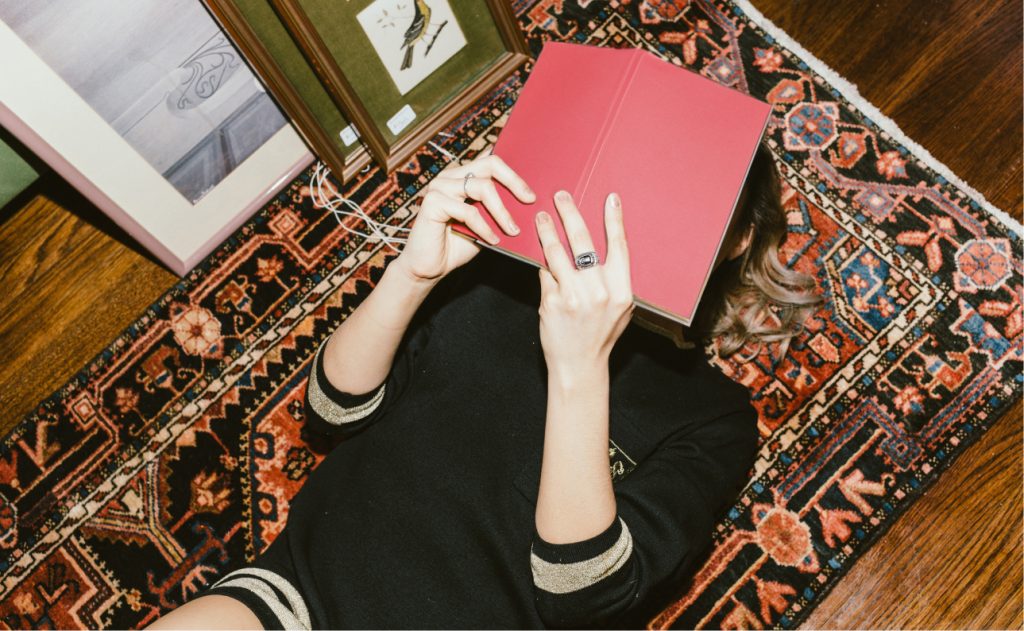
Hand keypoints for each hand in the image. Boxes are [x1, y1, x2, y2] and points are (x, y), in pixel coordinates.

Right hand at [394, 148, 535, 283]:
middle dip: (514, 182)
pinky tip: (493, 240)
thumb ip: (499, 210)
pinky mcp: (432, 201)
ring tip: (512, 230)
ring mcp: (440, 186)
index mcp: (463, 176)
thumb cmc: (457, 245)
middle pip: (489, 165)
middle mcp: (451, 176)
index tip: (532, 194)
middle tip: (529, 201)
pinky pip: (468, 211)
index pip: (492, 163)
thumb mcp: (486, 225)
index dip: (514, 174)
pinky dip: (485, 227)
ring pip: (482, 187)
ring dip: (501, 212)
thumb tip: (528, 203)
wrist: (430, 267)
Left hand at [535, 190, 633, 380]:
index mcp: (621, 290)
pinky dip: (542, 264)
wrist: (579, 364)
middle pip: (583, 241)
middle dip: (570, 213)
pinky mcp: (551, 301)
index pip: (619, 246)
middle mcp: (599, 291)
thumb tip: (602, 247)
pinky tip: (538, 255)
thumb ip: (613, 280)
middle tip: (561, 196)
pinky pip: (545, 273)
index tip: (610, 198)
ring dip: (547, 230)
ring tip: (541, 217)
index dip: (614, 219)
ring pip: (557, 252)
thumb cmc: (600, 334)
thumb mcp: (620, 308)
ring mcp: (574, 296)